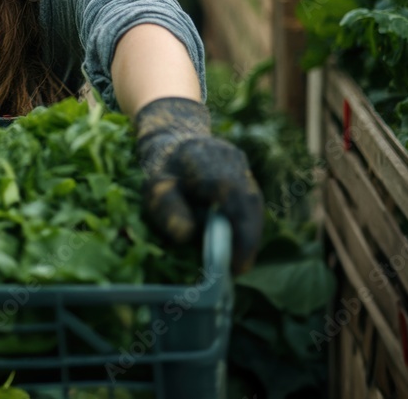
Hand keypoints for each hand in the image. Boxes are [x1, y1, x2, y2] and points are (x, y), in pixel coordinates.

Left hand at [135, 97, 263, 273]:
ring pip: (253, 202)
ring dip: (247, 232)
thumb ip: (167, 210)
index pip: (234, 198)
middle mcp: (232, 159)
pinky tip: (233, 240)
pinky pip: (249, 199)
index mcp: (208, 161)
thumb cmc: (160, 168)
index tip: (237, 266)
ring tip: (235, 259)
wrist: (171, 138)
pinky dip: (243, 222)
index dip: (241, 234)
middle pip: (250, 202)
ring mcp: (242, 163)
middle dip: (247, 239)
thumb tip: (186, 235)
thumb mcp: (154, 188)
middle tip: (237, 268)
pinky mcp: (245, 171)